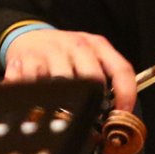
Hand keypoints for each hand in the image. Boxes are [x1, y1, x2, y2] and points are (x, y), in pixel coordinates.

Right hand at [4, 29, 135, 110]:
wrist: (30, 36)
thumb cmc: (65, 53)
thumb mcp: (90, 56)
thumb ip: (105, 78)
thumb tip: (117, 114)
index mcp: (98, 45)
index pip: (121, 69)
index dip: (126, 94)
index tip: (123, 113)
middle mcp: (77, 45)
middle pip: (92, 77)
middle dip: (93, 101)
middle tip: (89, 117)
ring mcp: (52, 51)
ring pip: (63, 82)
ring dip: (64, 101)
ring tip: (62, 110)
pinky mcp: (27, 58)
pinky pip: (35, 84)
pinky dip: (37, 97)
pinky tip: (38, 100)